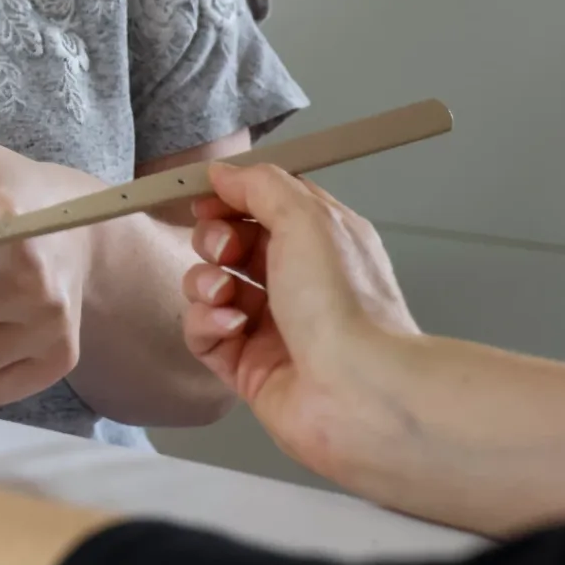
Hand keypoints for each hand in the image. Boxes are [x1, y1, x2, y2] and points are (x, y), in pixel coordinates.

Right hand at [181, 162, 421, 474]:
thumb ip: (260, 185)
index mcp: (320, 241)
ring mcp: (271, 325)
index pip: (264, 205)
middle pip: (231, 244)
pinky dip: (205, 323)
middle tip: (225, 250)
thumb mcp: (306, 218)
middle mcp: (298, 282)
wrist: (359, 392)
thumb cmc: (347, 308)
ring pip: (211, 287)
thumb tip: (224, 173)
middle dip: (214, 239)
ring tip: (224, 293)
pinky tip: (228, 326)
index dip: (230, 198)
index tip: (206, 197)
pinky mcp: (248, 365)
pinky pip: (204, 332)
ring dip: (205, 282)